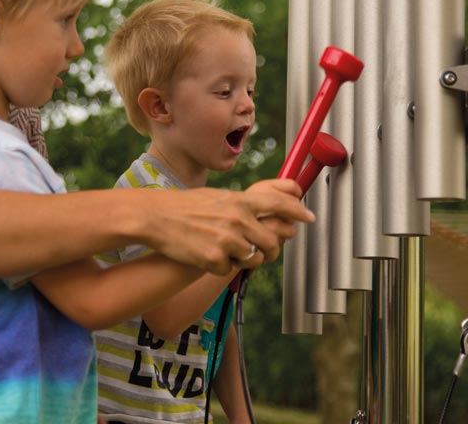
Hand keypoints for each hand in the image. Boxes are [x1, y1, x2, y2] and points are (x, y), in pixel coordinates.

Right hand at [143, 180, 313, 274]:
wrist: (158, 217)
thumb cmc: (186, 206)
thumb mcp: (219, 197)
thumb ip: (243, 204)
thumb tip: (265, 207)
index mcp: (240, 201)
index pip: (280, 204)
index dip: (298, 211)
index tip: (309, 218)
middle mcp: (239, 219)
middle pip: (272, 242)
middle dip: (270, 250)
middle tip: (261, 250)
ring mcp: (228, 240)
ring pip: (253, 259)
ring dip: (243, 259)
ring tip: (225, 250)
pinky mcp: (215, 259)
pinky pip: (228, 270)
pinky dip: (220, 266)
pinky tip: (206, 255)